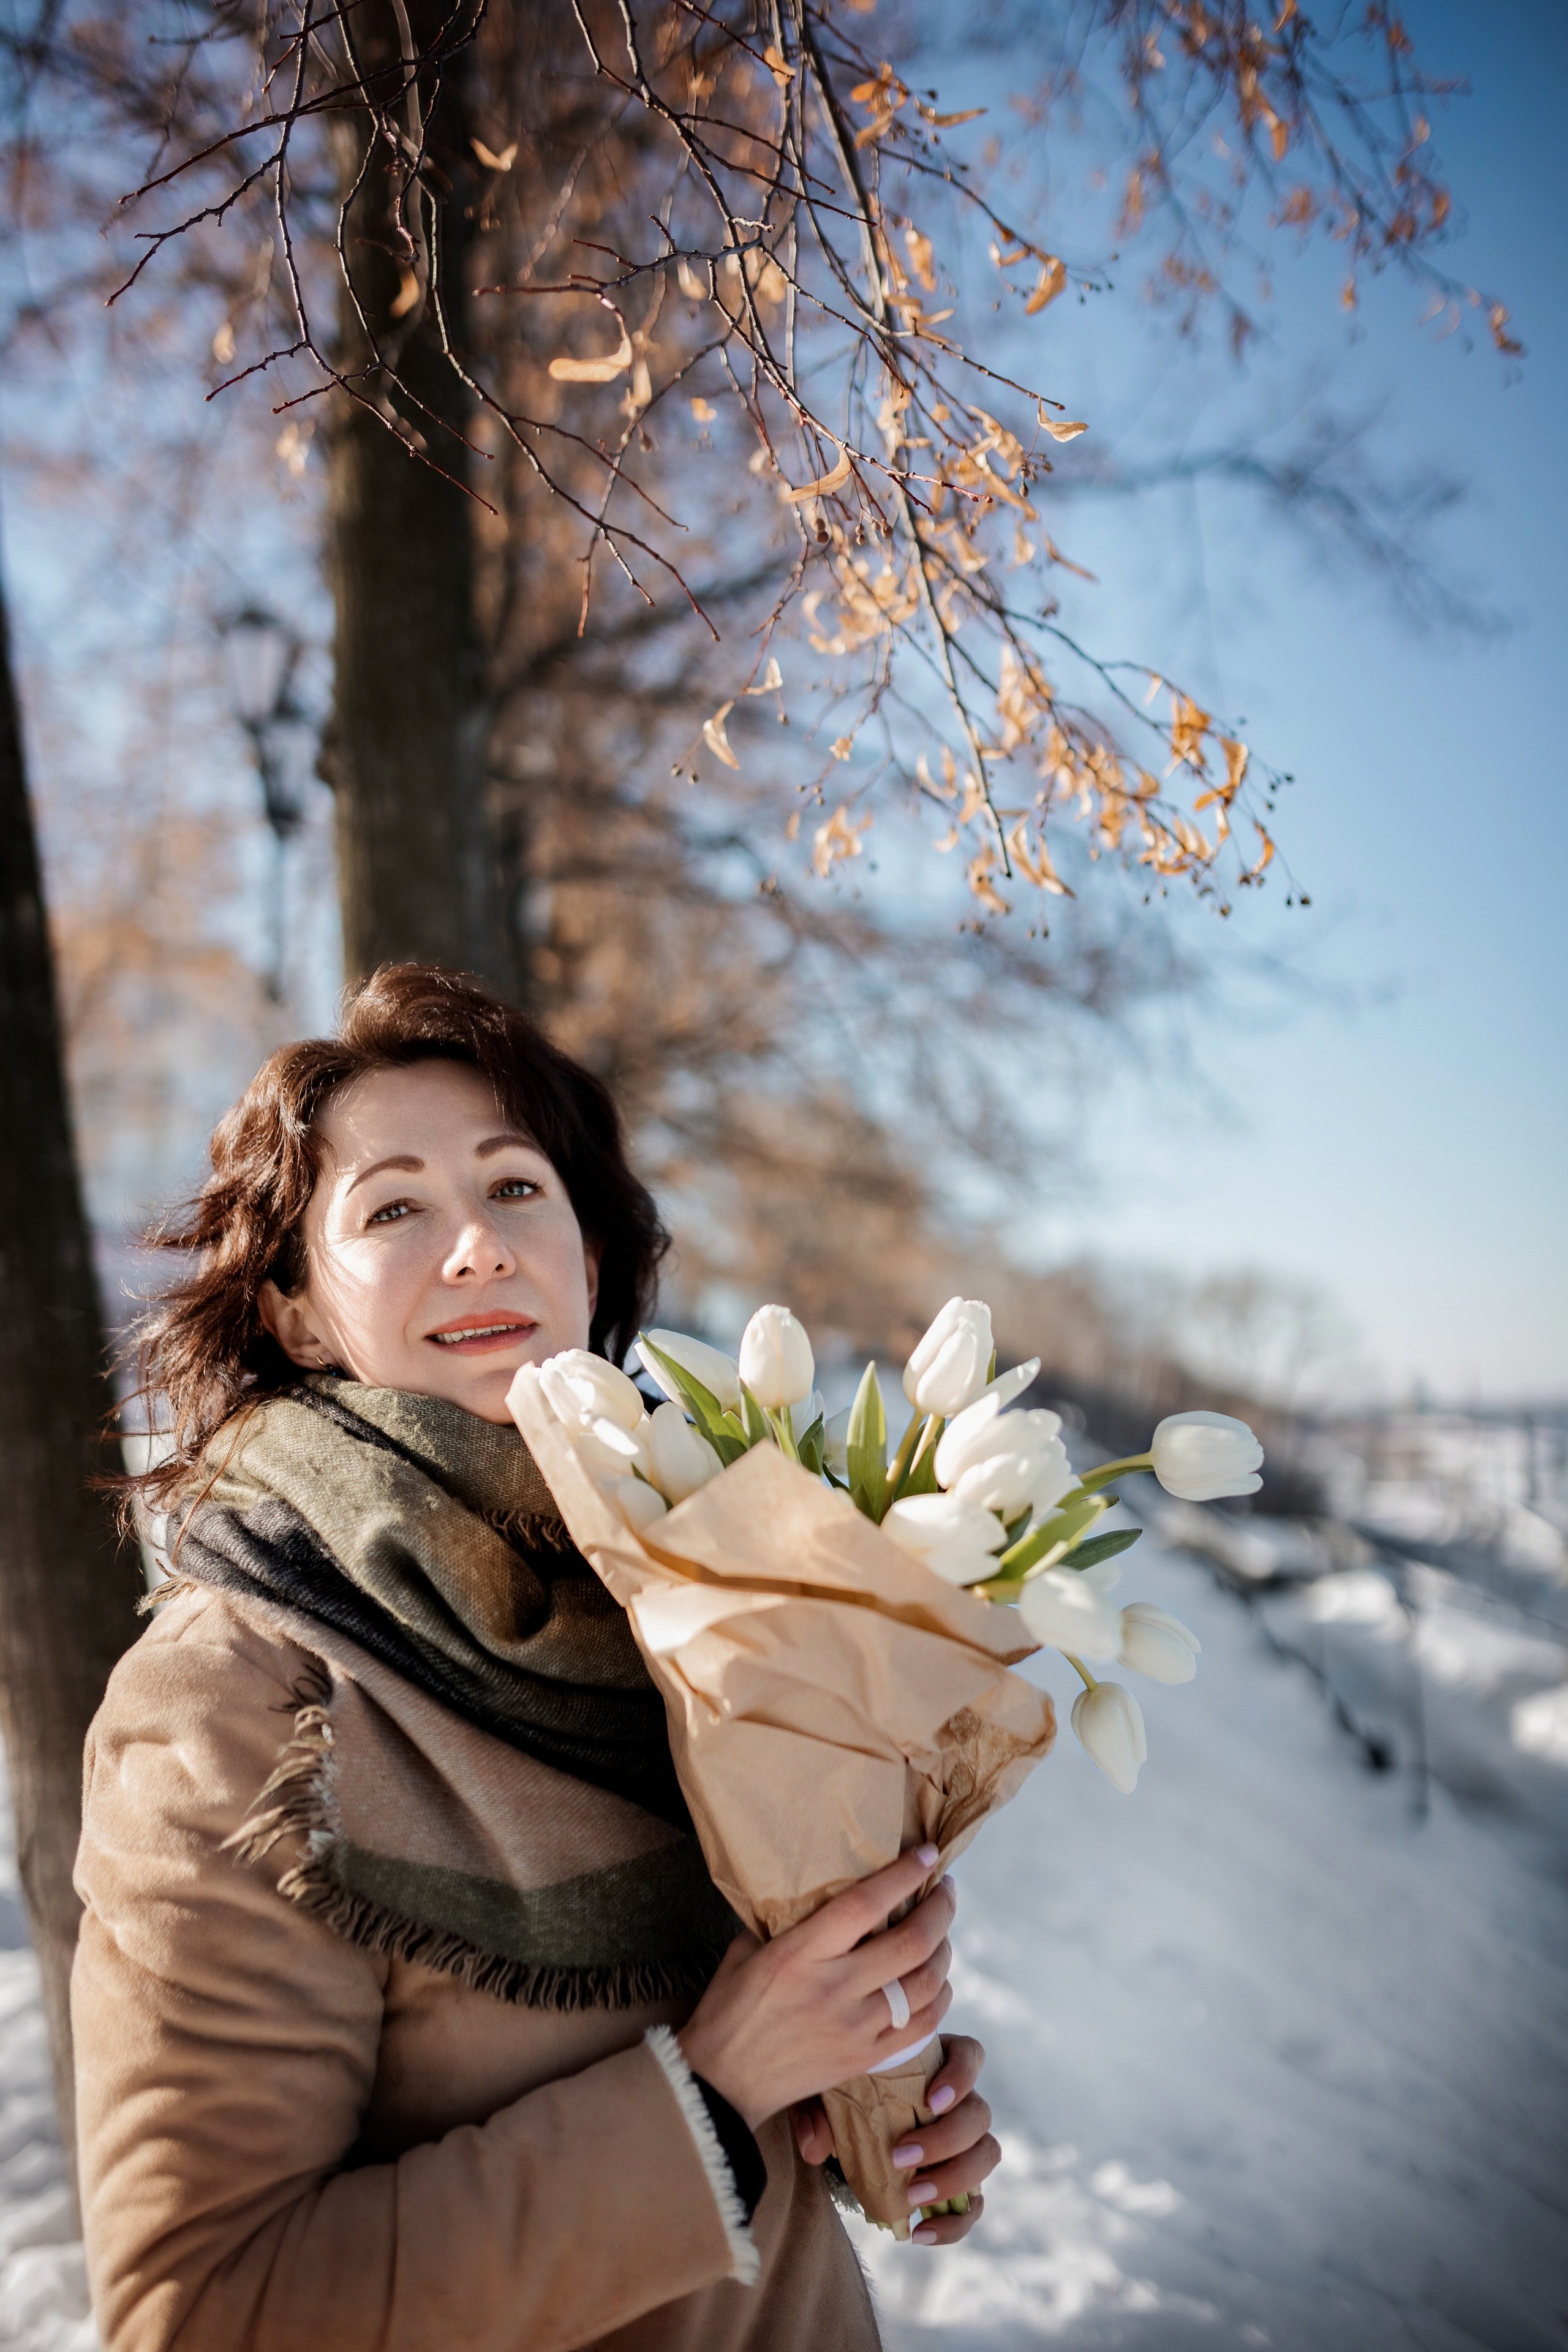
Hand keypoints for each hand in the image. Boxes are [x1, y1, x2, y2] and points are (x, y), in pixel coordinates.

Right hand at [677, 1846, 954, 2131]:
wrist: (722, 2085)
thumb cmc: (728, 2010)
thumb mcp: (745, 1952)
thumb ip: (785, 1922)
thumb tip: (820, 1891)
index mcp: (799, 1954)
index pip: (864, 1905)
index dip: (903, 1875)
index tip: (927, 1854)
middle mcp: (833, 1989)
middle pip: (910, 1942)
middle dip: (940, 1909)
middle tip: (945, 1890)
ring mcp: (853, 2028)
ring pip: (924, 1984)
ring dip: (944, 1951)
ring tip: (942, 1933)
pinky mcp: (863, 2059)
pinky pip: (921, 2027)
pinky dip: (939, 1998)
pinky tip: (938, 1981)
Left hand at [792, 2033, 996, 2244]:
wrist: (848, 2123)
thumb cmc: (844, 2092)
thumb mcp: (826, 2091)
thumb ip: (817, 2110)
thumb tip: (815, 2148)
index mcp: (937, 2064)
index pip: (970, 2056)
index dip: (960, 2076)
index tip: (931, 2100)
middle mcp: (961, 2100)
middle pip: (980, 2113)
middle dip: (946, 2139)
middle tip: (901, 2157)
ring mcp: (966, 2142)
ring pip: (987, 2154)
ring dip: (955, 2178)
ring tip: (913, 2195)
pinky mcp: (960, 2181)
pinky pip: (974, 2204)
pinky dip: (954, 2223)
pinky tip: (921, 2233)